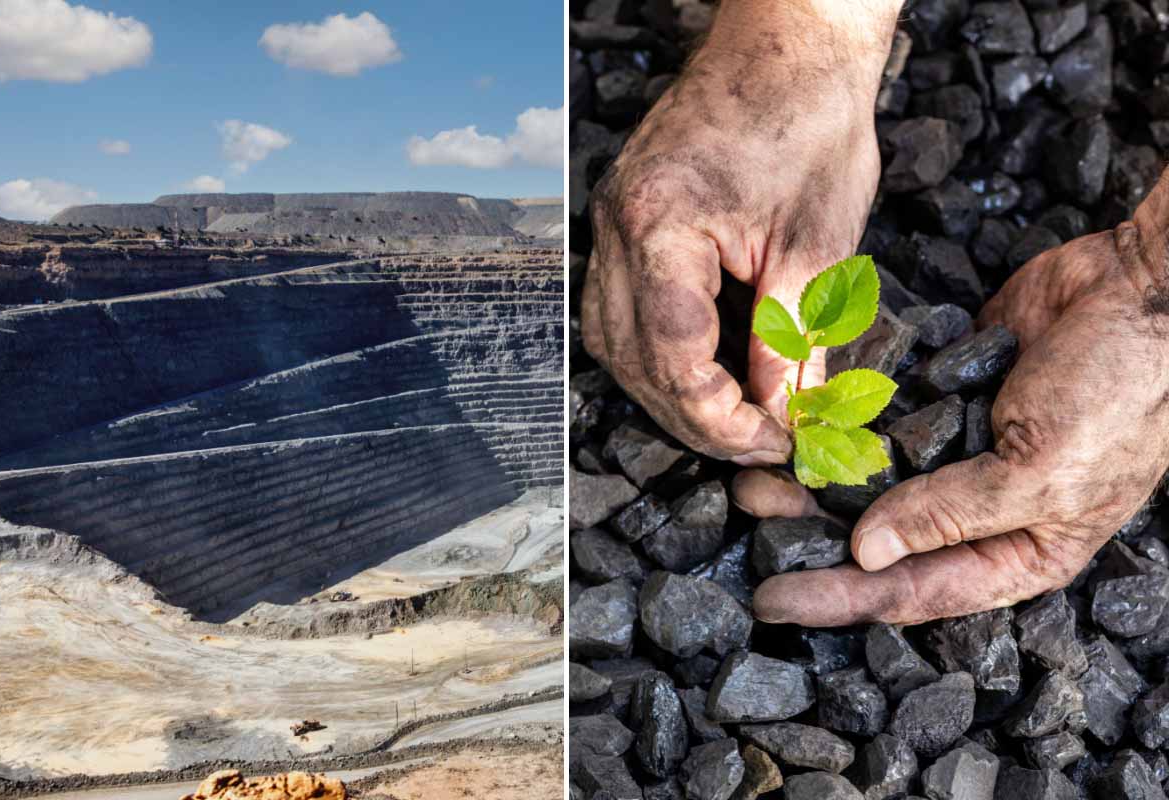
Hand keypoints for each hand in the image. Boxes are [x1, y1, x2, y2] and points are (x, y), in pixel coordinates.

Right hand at [581, 0, 900, 464]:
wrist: (788, 44)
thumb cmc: (809, 121)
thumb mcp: (817, 244)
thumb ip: (794, 341)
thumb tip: (787, 418)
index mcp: (659, 226)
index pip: (672, 358)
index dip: (722, 418)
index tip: (776, 442)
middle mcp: (616, 227)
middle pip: (631, 360)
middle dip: (694, 416)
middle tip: (757, 442)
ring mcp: (611, 222)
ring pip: (615, 342)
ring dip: (669, 389)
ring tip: (732, 413)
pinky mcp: (625, 221)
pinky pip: (622, 308)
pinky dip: (660, 349)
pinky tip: (705, 364)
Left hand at [748, 172, 1168, 625]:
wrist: (1144, 288)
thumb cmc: (1121, 390)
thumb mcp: (1042, 468)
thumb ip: (952, 513)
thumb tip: (867, 551)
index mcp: (1019, 551)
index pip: (913, 592)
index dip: (839, 598)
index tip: (772, 598)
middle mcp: (981, 510)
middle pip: (879, 539)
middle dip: (810, 531)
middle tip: (748, 511)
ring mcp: (958, 450)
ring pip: (870, 480)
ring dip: (814, 476)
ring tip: (755, 470)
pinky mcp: (942, 396)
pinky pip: (880, 420)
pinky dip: (840, 423)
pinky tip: (795, 422)